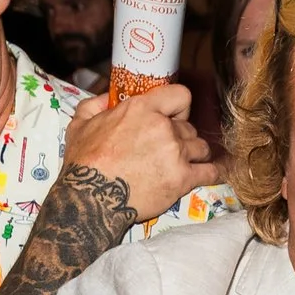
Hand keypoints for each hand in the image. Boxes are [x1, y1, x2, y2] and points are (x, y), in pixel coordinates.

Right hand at [63, 86, 215, 221]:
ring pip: (201, 148)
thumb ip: (96, 104)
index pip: (180, 95)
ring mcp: (175, 153)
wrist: (90, 198)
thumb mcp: (80, 123)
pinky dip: (214, 173)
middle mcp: (163, 128)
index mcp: (142, 109)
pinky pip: (210, 172)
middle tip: (168, 149)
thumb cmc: (83, 162)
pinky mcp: (182, 179)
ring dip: (194, 154)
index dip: (179, 106)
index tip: (174, 117)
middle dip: (181, 137)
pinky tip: (212, 173)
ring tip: (183, 163)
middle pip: (189, 127)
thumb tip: (110, 97)